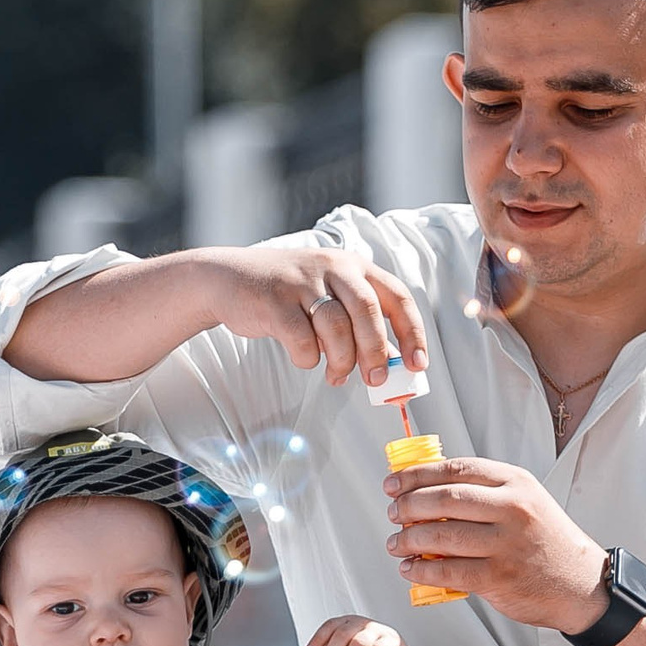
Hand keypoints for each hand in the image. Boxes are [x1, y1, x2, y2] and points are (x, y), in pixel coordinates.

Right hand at [194, 245, 428, 388]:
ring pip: (336, 327)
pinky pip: (301, 339)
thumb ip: (357, 323)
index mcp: (353, 266)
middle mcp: (332, 267)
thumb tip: (389, 361)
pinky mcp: (274, 300)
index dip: (413, 332)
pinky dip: (308, 358)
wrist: (227, 278)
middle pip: (368, 311)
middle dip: (376, 351)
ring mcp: (302, 281)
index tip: (418, 363)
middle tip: (376, 379)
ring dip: (341, 361)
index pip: (396, 296)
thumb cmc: (285, 293)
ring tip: (337, 376)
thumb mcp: (327, 297)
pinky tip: (305, 359)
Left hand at [383, 458, 609, 632]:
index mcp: (515, 483)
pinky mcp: (499, 576)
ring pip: (441, 535)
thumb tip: (425, 491)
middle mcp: (513, 508)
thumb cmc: (546, 541)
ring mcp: (507, 543)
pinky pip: (448, 571)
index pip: (456, 469)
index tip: (394, 483)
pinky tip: (410, 568)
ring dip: (409, 539)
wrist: (582, 584)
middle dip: (408, 506)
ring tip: (396, 543)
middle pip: (444, 499)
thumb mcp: (525, 501)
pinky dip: (421, 569)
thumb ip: (483, 493)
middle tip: (393, 513)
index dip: (417, 475)